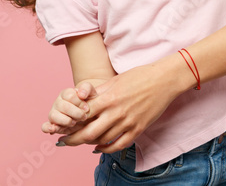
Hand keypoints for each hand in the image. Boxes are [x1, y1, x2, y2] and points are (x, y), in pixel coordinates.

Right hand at [40, 79, 103, 135]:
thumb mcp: (91, 93)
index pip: (70, 96)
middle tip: (83, 117)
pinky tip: (53, 129)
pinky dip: (47, 128)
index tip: (86, 108)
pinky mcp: (53, 125)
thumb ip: (87, 88)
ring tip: (74, 122)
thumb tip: (81, 94)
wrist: (89, 112)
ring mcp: (54, 113)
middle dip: (76, 113)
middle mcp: (58, 102)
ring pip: (54, 116)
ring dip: (66, 121)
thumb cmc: (89, 102)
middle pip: (63, 106)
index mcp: (66, 93)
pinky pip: (45, 126)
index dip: (79, 103)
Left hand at [55, 62, 184, 153]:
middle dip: (72, 140)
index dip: (69, 123)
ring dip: (88, 144)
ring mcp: (128, 122)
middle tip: (63, 141)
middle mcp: (116, 112)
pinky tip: (99, 148)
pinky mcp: (138, 129)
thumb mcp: (116, 80)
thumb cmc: (140, 76)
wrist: (165, 80)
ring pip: (102, 140)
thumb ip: (99, 93)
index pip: (82, 115)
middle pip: (88, 133)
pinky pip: (118, 145)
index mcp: (109, 98)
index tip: (61, 127)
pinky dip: (106, 149)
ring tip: (80, 143)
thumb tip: (82, 101)